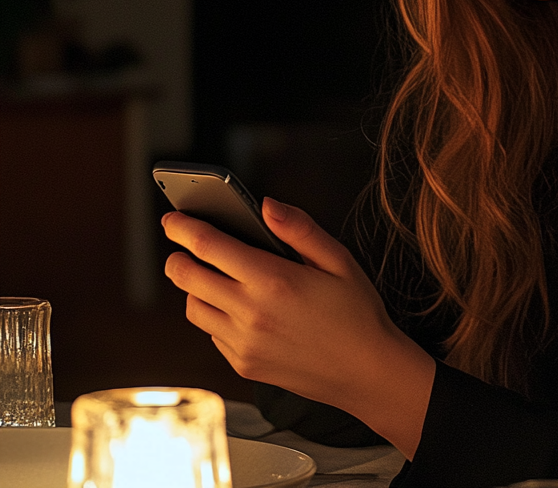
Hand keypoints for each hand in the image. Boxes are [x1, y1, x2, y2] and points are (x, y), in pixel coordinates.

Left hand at [162, 199, 433, 457]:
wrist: (366, 371)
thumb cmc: (356, 311)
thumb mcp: (338, 259)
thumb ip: (299, 228)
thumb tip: (266, 205)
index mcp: (273, 280)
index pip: (209, 246)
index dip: (183, 227)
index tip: (173, 217)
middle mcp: (250, 313)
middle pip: (186, 277)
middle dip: (177, 256)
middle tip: (181, 245)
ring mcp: (243, 343)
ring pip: (194, 307)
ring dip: (194, 287)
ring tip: (213, 276)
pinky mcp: (243, 365)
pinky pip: (212, 334)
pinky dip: (215, 315)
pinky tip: (238, 307)